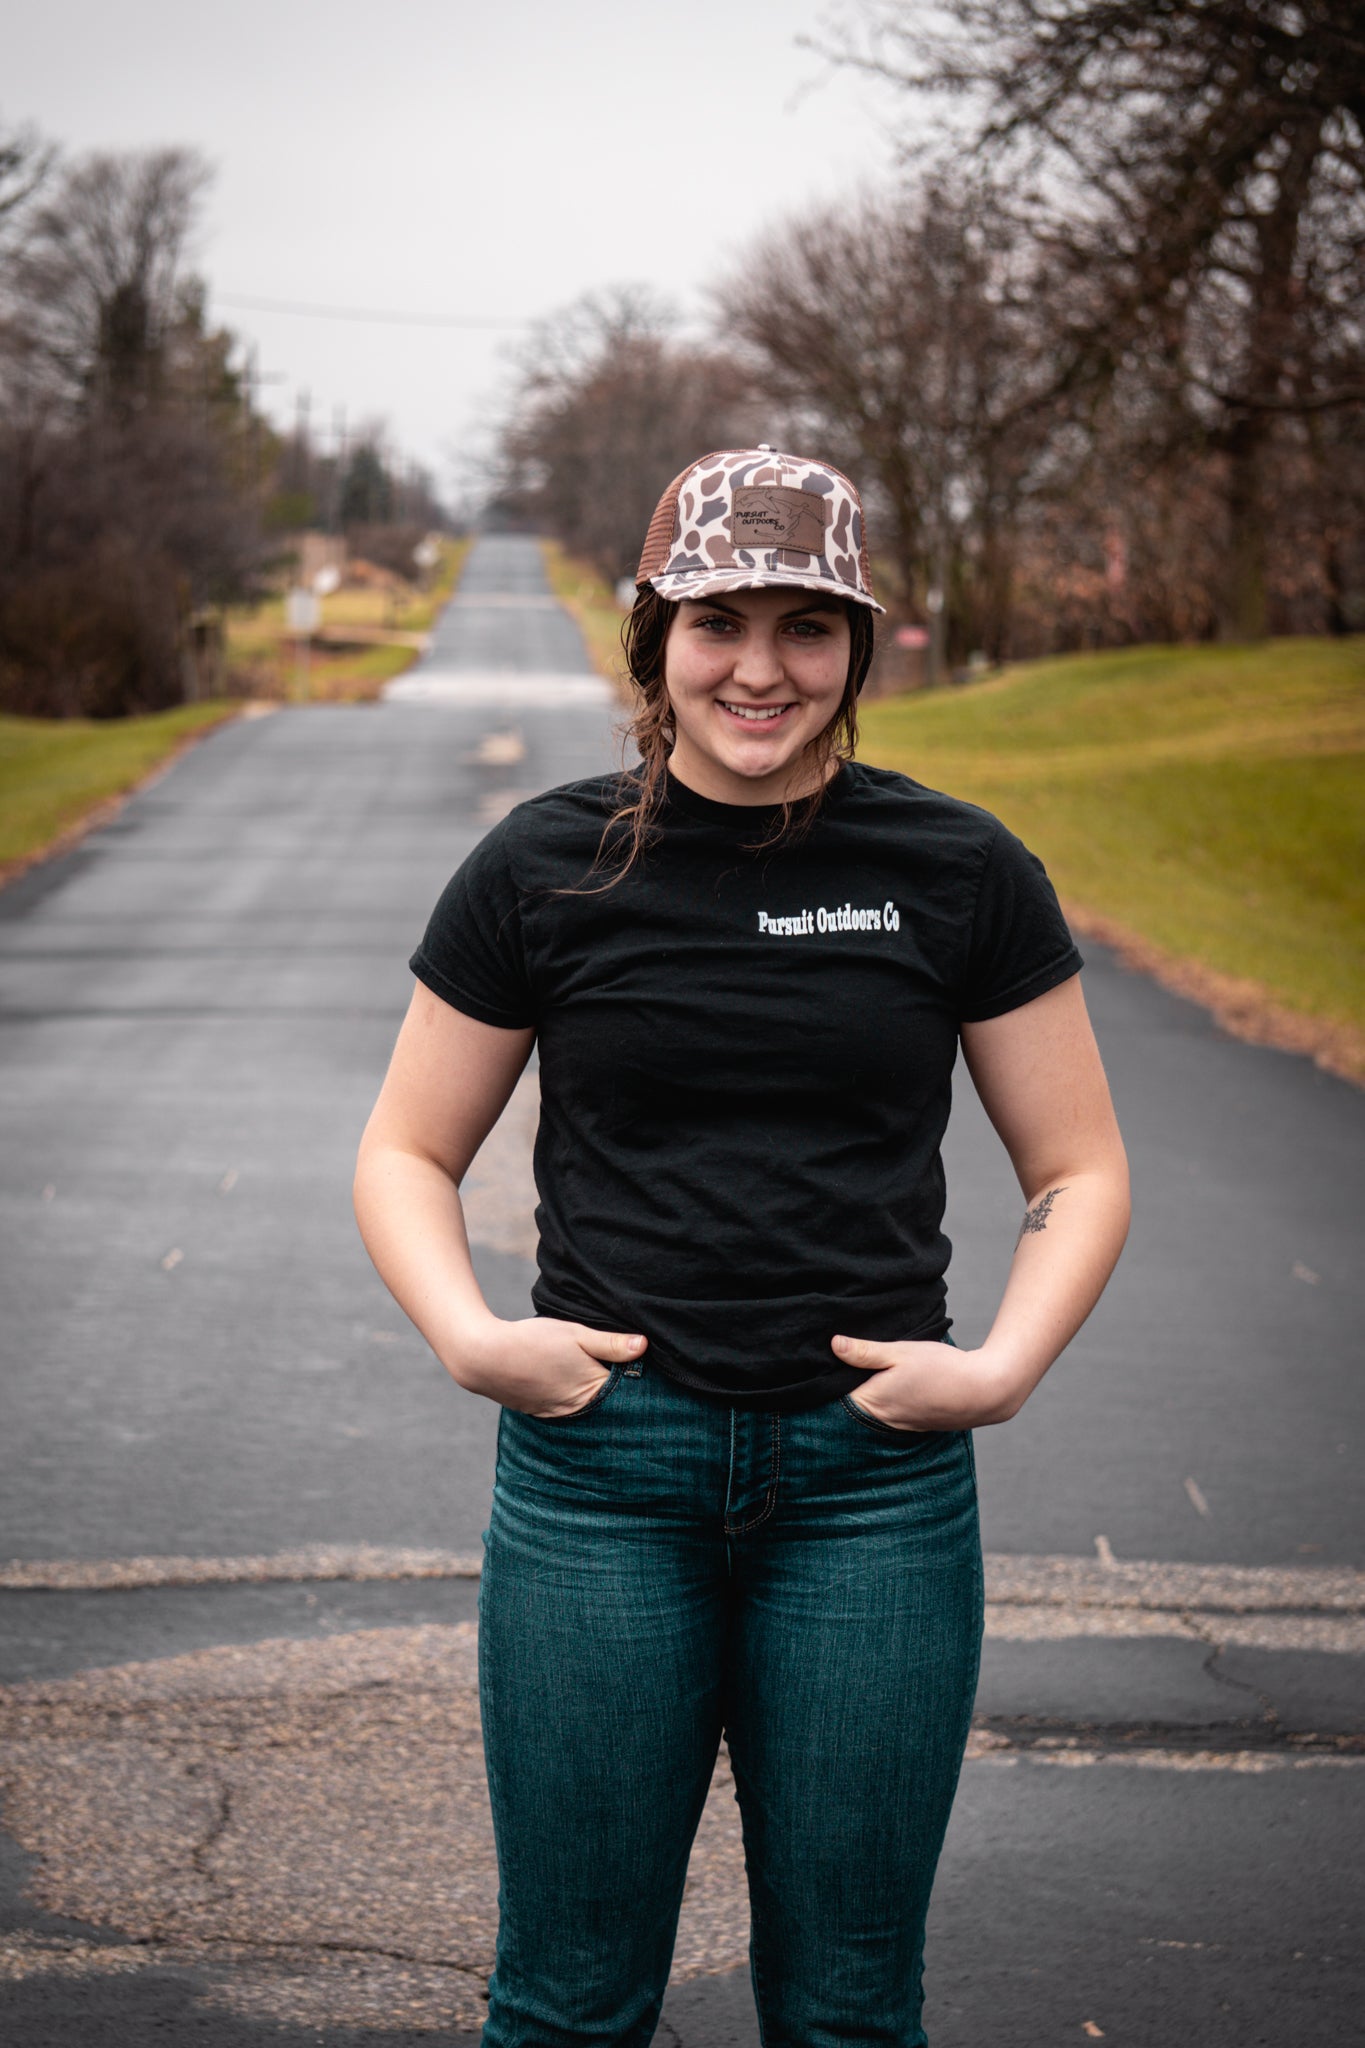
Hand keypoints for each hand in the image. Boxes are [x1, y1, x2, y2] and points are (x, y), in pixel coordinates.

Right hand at [448, 1315, 645, 1418]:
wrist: (484, 1357)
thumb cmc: (533, 1342)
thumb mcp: (576, 1334)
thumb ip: (611, 1343)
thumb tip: (644, 1345)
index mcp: (591, 1391)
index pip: (626, 1392)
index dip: (635, 1379)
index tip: (643, 1369)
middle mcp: (577, 1410)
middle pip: (607, 1403)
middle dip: (616, 1391)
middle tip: (622, 1371)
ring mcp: (557, 1414)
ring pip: (586, 1408)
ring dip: (593, 1396)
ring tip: (592, 1378)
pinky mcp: (540, 1413)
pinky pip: (565, 1409)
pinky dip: (571, 1399)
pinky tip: (567, 1383)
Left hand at [830, 1334, 1022, 1430]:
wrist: (984, 1391)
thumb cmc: (941, 1368)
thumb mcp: (900, 1352)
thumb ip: (865, 1352)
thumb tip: (834, 1344)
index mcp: (873, 1402)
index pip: (836, 1397)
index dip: (829, 1381)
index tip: (821, 1367)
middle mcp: (884, 1420)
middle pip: (852, 1406)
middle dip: (846, 1389)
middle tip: (841, 1367)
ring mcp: (901, 1426)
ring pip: (873, 1411)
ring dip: (868, 1396)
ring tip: (867, 1376)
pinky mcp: (916, 1425)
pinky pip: (891, 1414)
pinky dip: (887, 1402)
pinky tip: (893, 1386)